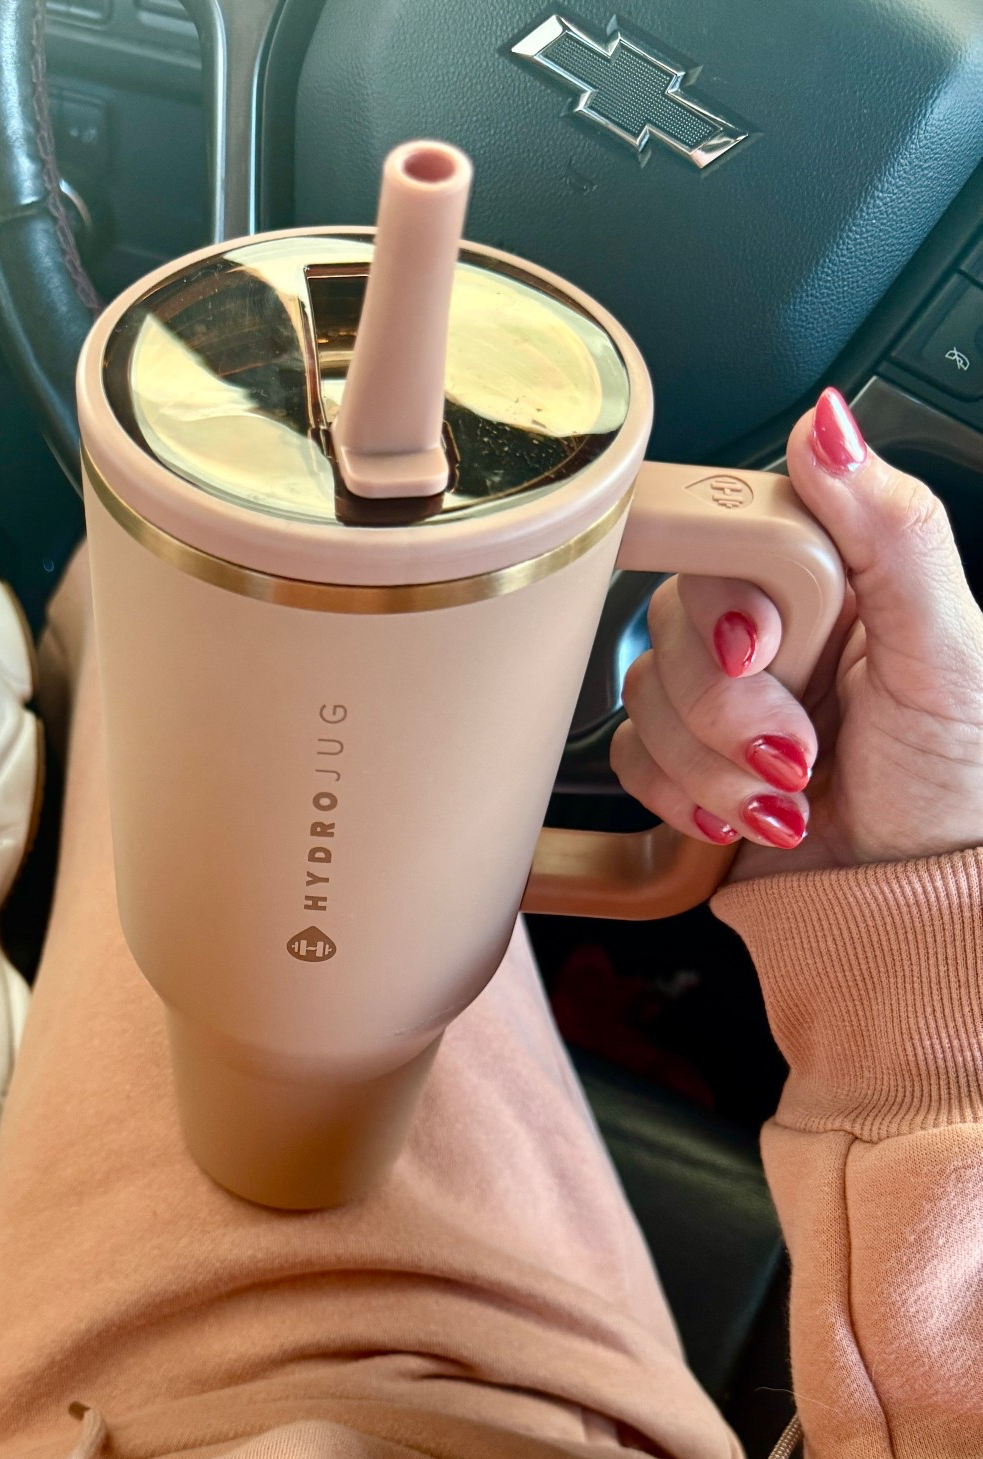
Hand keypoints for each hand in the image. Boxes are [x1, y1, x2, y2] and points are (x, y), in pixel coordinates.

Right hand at [611, 388, 982, 877]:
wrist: (912, 910)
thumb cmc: (956, 788)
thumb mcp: (948, 650)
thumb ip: (894, 531)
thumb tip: (830, 427)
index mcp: (829, 578)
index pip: (724, 536)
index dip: (725, 598)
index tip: (762, 648)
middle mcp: (767, 628)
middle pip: (670, 622)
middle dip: (729, 707)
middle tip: (800, 744)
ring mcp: (720, 698)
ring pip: (643, 696)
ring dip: (716, 765)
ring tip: (790, 793)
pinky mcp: (683, 762)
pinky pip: (629, 756)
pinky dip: (683, 797)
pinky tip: (745, 813)